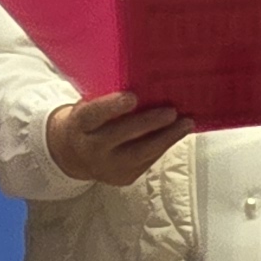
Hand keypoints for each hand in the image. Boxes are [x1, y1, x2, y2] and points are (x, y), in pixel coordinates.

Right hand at [46, 90, 190, 186]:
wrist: (75, 156)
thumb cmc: (90, 122)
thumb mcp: (88, 107)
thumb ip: (108, 99)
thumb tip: (144, 82)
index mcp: (79, 125)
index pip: (94, 115)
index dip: (112, 106)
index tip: (132, 97)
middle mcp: (91, 149)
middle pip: (121, 136)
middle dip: (149, 123)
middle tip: (171, 112)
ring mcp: (108, 167)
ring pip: (140, 154)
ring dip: (166, 138)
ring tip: (186, 124)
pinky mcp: (124, 178)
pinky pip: (147, 161)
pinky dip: (164, 146)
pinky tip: (177, 134)